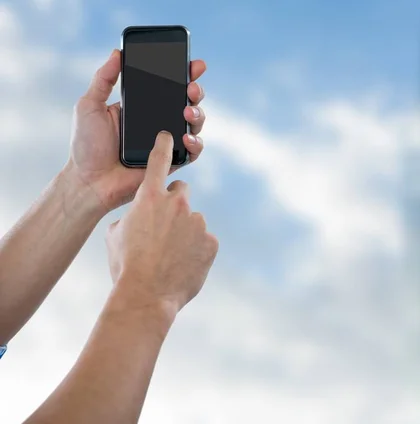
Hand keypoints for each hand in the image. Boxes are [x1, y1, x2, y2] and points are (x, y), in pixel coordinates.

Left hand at [66, 49, 206, 211]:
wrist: (90, 181)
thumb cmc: (86, 145)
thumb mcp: (89, 105)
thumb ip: (103, 79)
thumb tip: (117, 52)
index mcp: (142, 105)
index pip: (167, 85)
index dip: (184, 74)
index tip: (193, 65)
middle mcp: (158, 121)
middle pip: (187, 102)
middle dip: (195, 91)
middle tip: (192, 88)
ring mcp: (167, 141)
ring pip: (194, 124)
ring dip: (198, 114)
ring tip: (188, 112)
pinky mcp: (171, 161)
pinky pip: (192, 151)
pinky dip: (196, 143)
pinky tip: (187, 137)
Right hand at [104, 131, 217, 316]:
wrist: (146, 295)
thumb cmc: (125, 265)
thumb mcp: (114, 236)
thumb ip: (129, 217)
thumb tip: (136, 218)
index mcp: (150, 198)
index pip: (159, 161)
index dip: (163, 146)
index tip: (168, 135)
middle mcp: (178, 204)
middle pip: (181, 192)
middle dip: (174, 204)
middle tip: (164, 227)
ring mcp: (198, 222)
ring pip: (193, 220)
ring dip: (185, 231)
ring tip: (170, 255)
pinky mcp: (212, 241)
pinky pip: (204, 240)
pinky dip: (196, 249)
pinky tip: (183, 264)